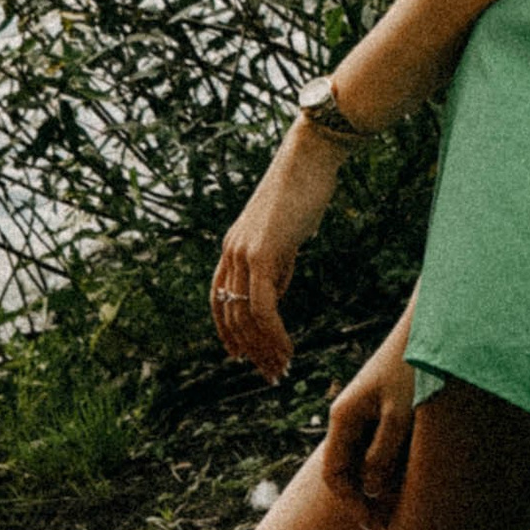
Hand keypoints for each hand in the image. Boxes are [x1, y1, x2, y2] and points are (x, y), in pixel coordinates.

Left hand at [209, 134, 340, 383]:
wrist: (310, 156)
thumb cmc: (303, 190)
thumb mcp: (284, 235)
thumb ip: (275, 265)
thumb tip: (274, 295)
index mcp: (232, 247)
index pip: (219, 300)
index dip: (228, 332)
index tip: (242, 357)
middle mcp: (231, 252)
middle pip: (230, 315)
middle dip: (250, 350)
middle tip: (271, 373)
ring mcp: (244, 252)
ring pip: (245, 317)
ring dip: (263, 349)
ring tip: (281, 369)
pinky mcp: (263, 253)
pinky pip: (263, 307)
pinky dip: (273, 334)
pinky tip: (288, 348)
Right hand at [322, 305, 418, 528]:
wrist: (432, 327)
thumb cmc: (416, 367)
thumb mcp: (401, 414)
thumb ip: (382, 453)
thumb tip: (369, 491)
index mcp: (345, 417)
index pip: (334, 474)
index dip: (351, 505)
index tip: (374, 525)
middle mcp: (350, 416)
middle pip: (348, 471)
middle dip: (367, 500)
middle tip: (392, 524)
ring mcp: (367, 411)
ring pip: (366, 461)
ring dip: (382, 484)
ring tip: (407, 503)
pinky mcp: (386, 407)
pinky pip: (381, 446)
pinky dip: (393, 465)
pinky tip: (414, 475)